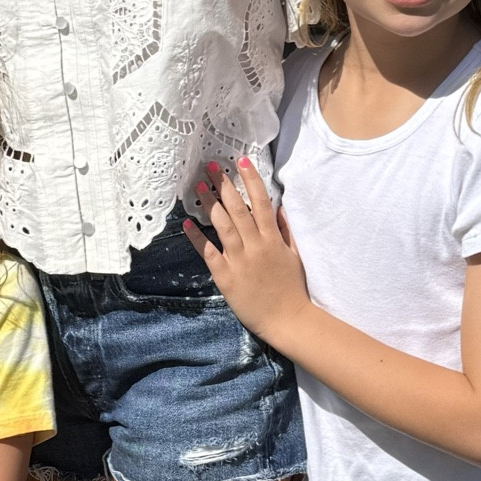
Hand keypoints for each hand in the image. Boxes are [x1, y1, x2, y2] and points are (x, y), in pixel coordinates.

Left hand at [183, 159, 308, 348]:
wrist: (287, 319)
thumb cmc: (292, 288)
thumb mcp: (294, 255)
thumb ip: (285, 231)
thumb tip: (278, 208)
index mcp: (272, 239)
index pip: (261, 202)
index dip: (250, 180)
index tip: (240, 161)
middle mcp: (255, 246)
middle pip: (237, 209)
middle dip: (224, 185)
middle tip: (211, 166)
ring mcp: (239, 260)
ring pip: (222, 226)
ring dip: (209, 204)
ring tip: (199, 186)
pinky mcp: (225, 276)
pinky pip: (208, 253)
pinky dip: (196, 238)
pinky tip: (186, 223)